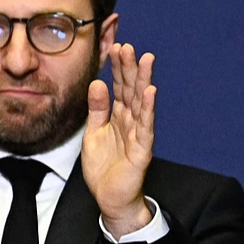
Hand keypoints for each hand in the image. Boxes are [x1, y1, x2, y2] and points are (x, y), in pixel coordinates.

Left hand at [84, 43, 155, 236]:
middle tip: (128, 46)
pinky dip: (147, 109)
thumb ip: (96, 109)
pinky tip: (149, 93)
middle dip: (130, 68)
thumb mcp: (93, 133)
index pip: (119, 88)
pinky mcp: (141, 150)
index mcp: (118, 117)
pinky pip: (145, 127)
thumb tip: (98, 83)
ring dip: (143, 81)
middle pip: (131, 90)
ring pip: (141, 104)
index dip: (117, 68)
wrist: (110, 197)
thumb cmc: (104, 166)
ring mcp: (138, 135)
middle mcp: (130, 122)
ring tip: (146, 60)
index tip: (116, 47)